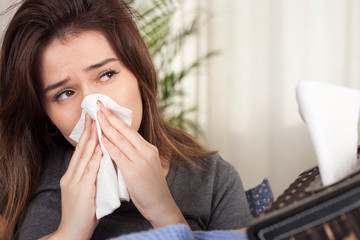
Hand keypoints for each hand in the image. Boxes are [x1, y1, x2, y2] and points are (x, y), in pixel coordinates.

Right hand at [48, 114, 101, 239]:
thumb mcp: (86, 189)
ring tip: (97, 123)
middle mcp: (71, 175)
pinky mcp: (80, 190)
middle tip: (94, 113)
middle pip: (81, 148)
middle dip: (89, 130)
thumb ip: (91, 175)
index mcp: (73, 175)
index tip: (94, 119)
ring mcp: (74, 182)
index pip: (82, 150)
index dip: (88, 134)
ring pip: (83, 156)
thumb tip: (101, 160)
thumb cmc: (83, 212)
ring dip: (91, 139)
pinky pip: (88, 171)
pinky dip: (93, 158)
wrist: (72, 231)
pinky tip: (98, 148)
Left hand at [97, 100, 186, 228]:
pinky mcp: (134, 170)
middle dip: (110, 117)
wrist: (161, 205)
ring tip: (97, 116)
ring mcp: (141, 160)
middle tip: (98, 105)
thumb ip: (135, 155)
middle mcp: (146, 151)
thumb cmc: (151, 188)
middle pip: (125, 131)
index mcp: (149, 149)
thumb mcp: (146, 166)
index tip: (106, 109)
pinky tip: (101, 138)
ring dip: (107, 127)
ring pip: (121, 139)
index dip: (117, 119)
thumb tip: (120, 147)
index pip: (130, 131)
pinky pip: (119, 154)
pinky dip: (109, 145)